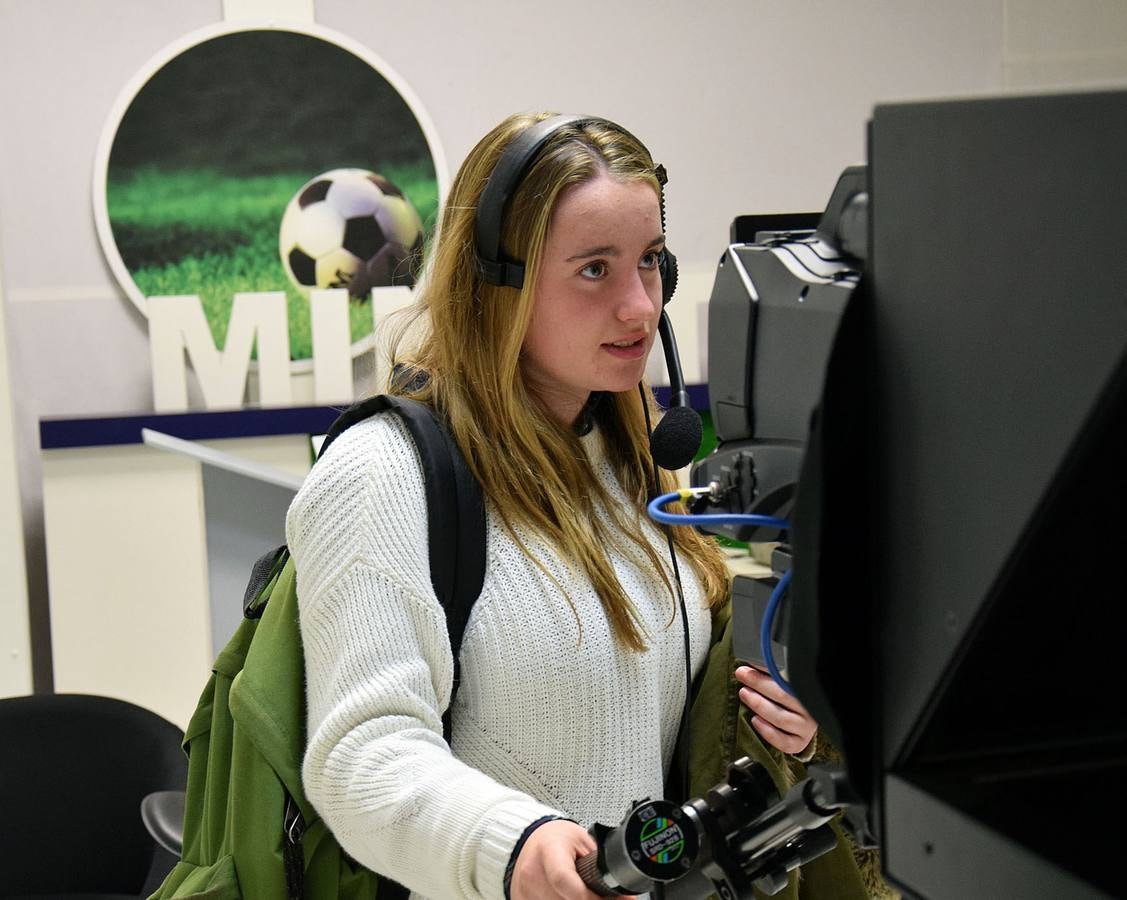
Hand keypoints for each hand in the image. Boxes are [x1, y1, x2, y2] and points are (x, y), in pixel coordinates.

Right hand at [510, 819, 634, 899]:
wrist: (531, 841)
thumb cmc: (557, 838)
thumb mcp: (583, 842)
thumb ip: (600, 866)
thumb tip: (625, 895)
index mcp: (549, 849)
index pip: (564, 879)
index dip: (589, 896)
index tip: (608, 897)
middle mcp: (532, 872)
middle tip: (602, 896)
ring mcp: (524, 890)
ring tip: (583, 892)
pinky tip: (566, 896)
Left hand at [735, 665, 817, 755]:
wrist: (798, 720)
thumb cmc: (787, 695)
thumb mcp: (783, 681)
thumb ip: (772, 672)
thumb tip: (753, 658)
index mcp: (808, 689)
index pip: (790, 677)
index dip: (769, 669)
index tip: (751, 663)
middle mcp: (810, 708)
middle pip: (783, 696)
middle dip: (759, 683)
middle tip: (742, 674)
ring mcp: (806, 728)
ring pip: (781, 718)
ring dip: (759, 705)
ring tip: (744, 694)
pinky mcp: (799, 743)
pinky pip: (784, 742)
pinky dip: (768, 732)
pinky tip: (754, 720)